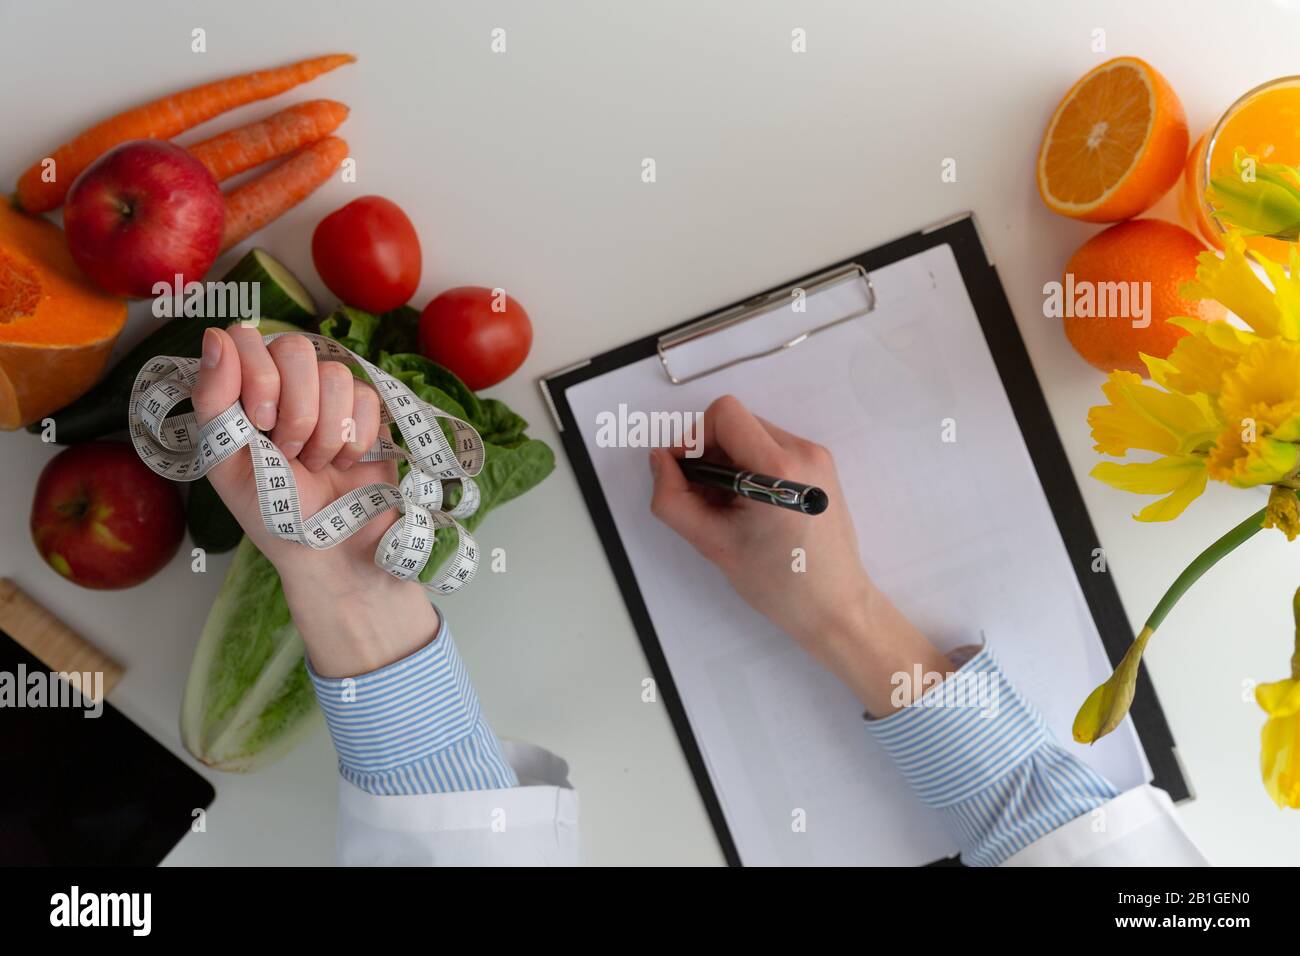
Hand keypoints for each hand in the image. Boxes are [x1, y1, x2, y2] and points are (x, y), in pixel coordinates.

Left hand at [193, 326, 439, 676]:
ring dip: (325, 433)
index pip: (247, 338)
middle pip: (296, 349)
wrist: (329, 548)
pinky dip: (355, 439)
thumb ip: (213, 398)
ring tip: (316, 464)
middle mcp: (284, 383)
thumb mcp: (225, 460)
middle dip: (296, 410)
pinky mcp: (367, 410)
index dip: (257, 375)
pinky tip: (344, 462)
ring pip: (336, 374)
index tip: (259, 422)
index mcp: (240, 389)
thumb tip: (214, 336)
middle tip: (289, 451)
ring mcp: (328, 395)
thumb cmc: (271, 511)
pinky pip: (367, 397)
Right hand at [648, 395, 949, 714]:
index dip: (693, 437)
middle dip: (710, 453)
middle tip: (704, 498)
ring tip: (728, 508)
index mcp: (780, 469)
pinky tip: (749, 506)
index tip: (686, 471)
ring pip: (752, 434)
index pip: (724, 414)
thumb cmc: (779, 583)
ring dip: (729, 461)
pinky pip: (771, 448)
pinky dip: (750, 467)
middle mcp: (805, 453)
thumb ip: (673, 499)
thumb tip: (660, 460)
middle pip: (737, 422)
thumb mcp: (712, 544)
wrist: (834, 605)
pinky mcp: (820, 467)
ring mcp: (817, 458)